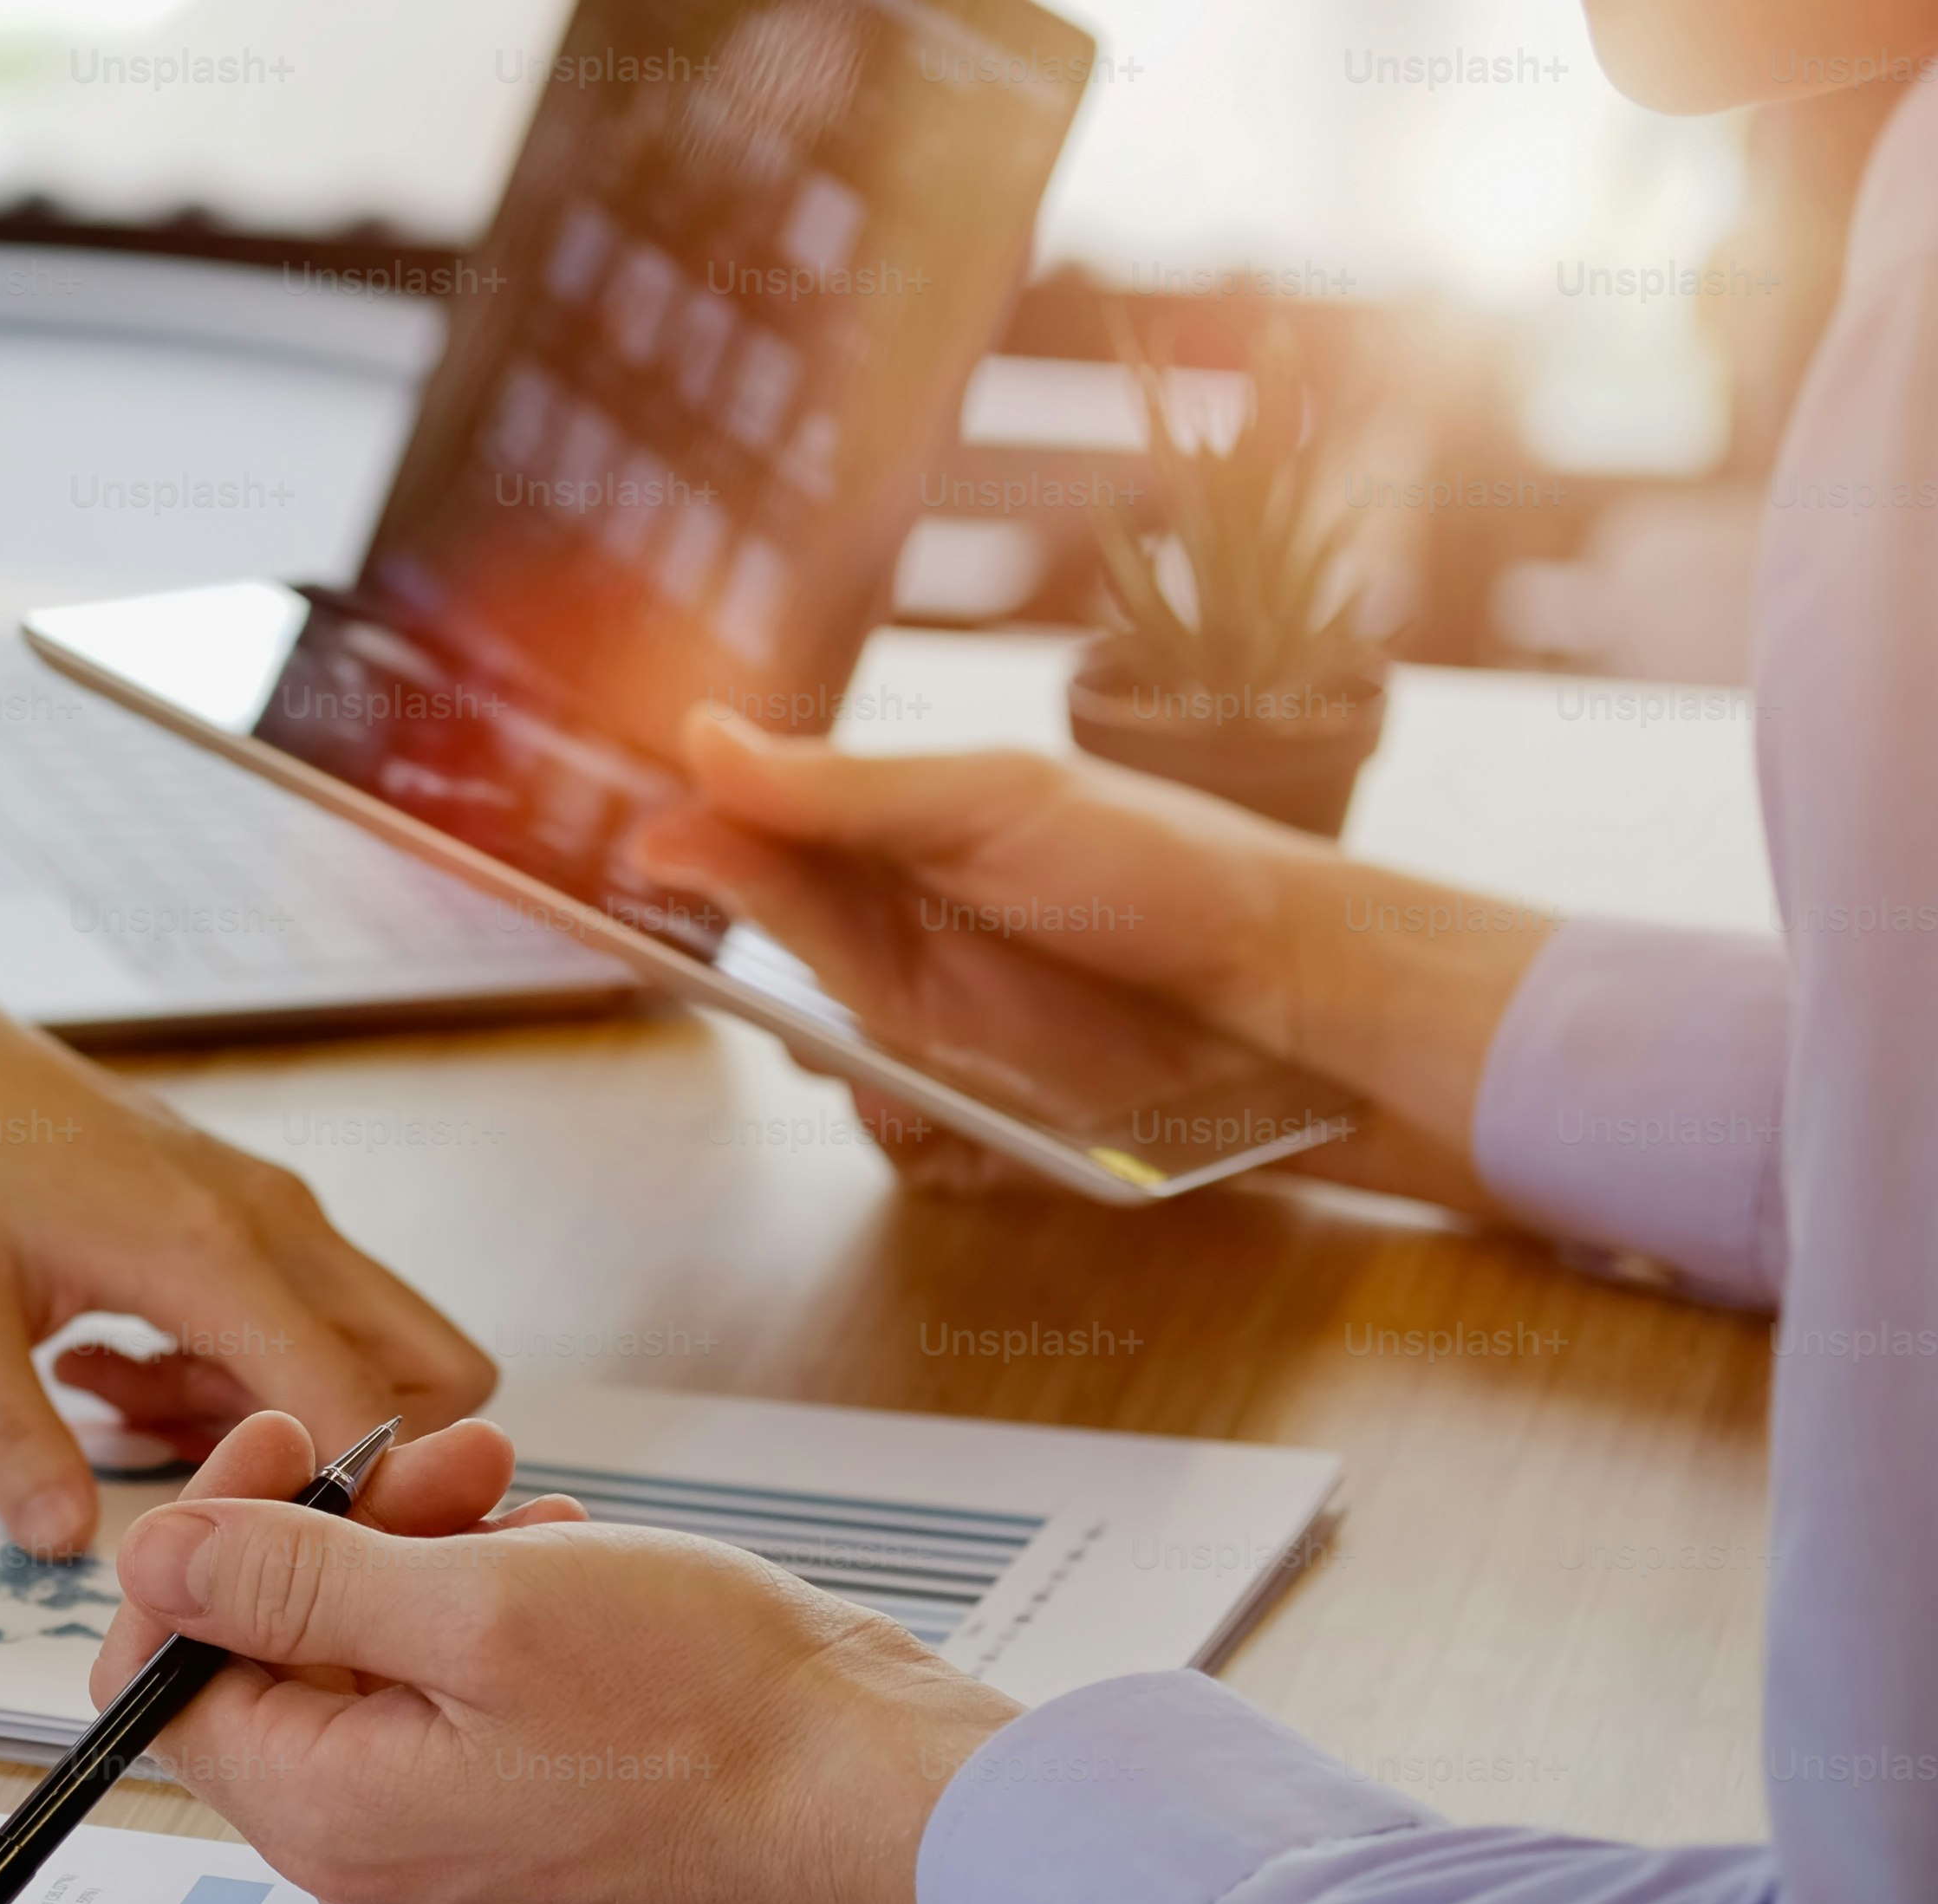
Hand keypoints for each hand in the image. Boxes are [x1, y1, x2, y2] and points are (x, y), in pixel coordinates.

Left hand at [0, 962, 493, 1554]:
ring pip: (367, 1349)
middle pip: (434, 1367)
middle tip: (224, 1479)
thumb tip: (65, 1544)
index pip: (357, 1403)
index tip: (274, 1558)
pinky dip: (245, 1369)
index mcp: (212, 1249)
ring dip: (276, 1411)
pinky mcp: (250, 1211)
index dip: (347, 1499)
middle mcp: (274, 1222)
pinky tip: (124, 1364)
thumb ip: (15, 1439)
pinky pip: (306, 1318)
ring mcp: (272, 1209)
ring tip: (124, 1403)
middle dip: (362, 1455)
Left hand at [84, 1411, 1018, 1903]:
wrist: (868, 1781)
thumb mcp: (476, 1606)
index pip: (167, 1685)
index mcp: (329, 1817)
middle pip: (266, 1665)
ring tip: (506, 1483)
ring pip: (359, 1662)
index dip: (202, 1548)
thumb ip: (292, 1586)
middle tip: (429, 1453)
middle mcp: (366, 1851)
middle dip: (331, 1531)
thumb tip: (151, 1558)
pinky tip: (546, 1544)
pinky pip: (438, 1691)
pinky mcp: (511, 1808)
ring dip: (411, 1547)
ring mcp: (441, 1838)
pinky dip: (471, 1600)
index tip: (278, 1444)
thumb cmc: (705, 1707)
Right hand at [626, 705, 1555, 1208]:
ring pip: (817, 1051)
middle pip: (765, 950)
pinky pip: (888, 1128)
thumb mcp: (992, 805)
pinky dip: (903, 1131)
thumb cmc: (1170, 871)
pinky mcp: (978, 1106)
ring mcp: (938, 1019)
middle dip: (749, 965)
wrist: (1299, 1005)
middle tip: (771, 966)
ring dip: (837, 1065)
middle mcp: (904, 921)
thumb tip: (698, 739)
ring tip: (897, 1063)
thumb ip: (840, 790)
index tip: (637, 856)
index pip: (755, 831)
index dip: (689, 847)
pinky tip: (949, 1117)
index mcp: (900, 824)